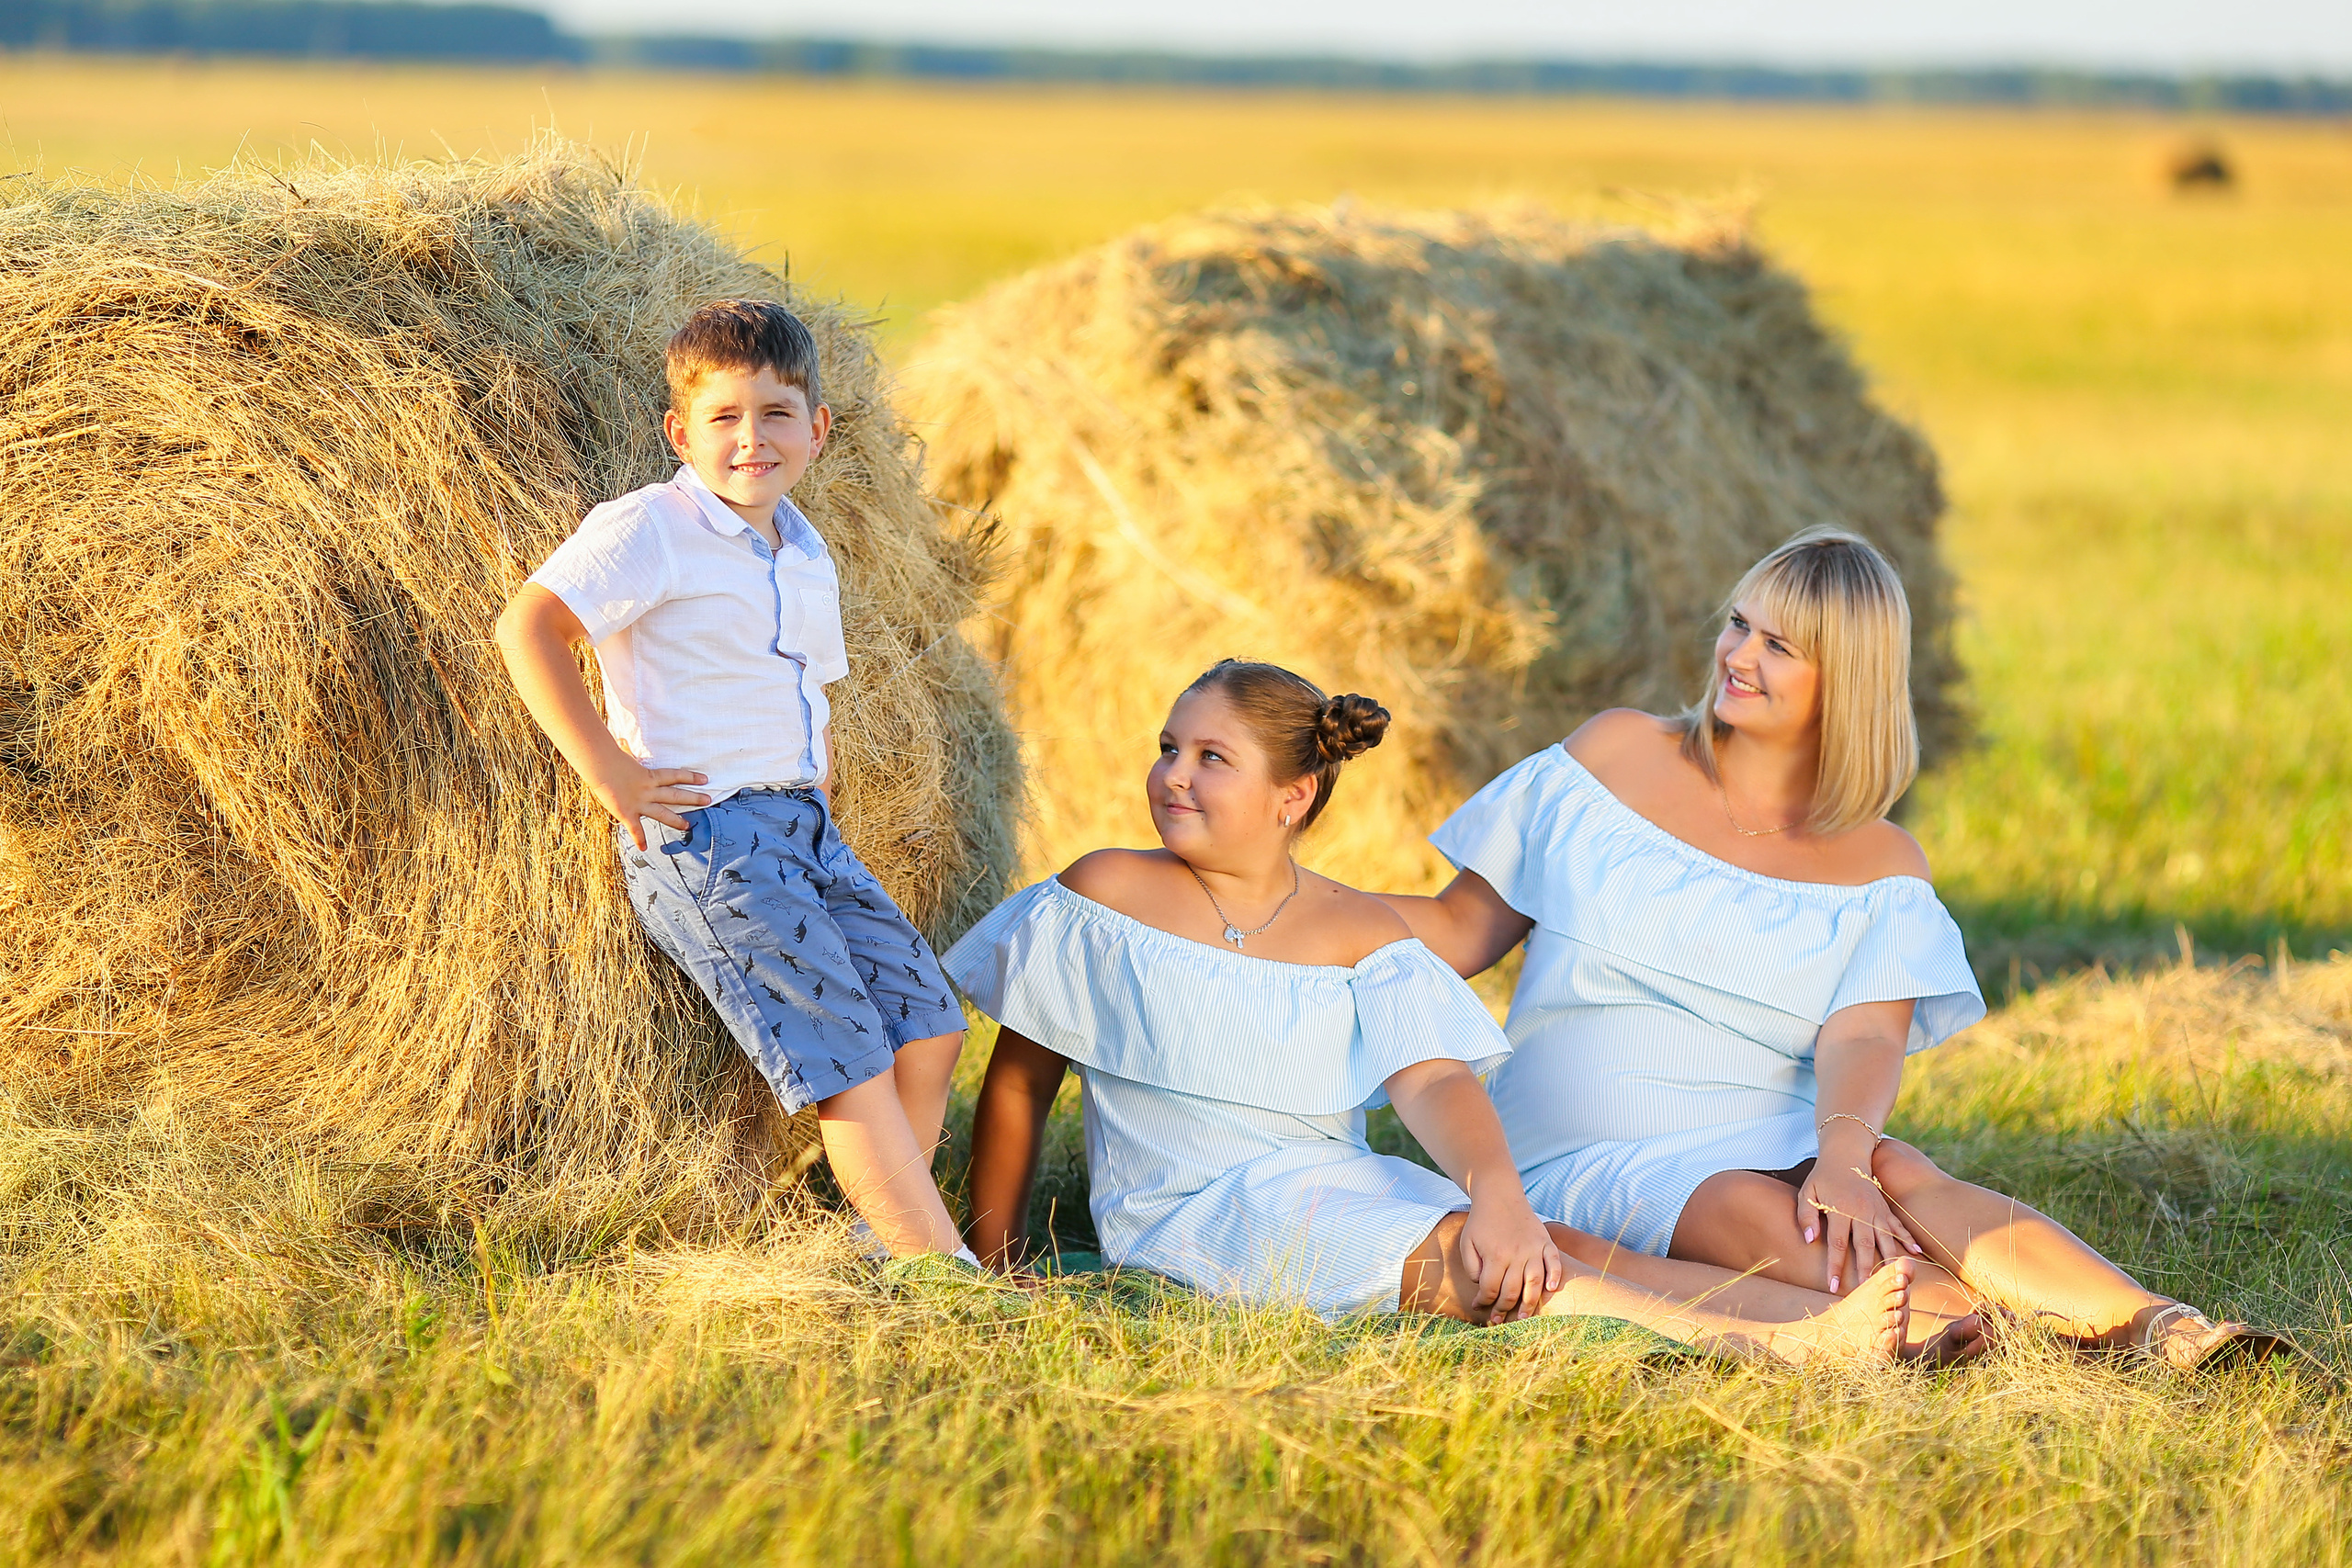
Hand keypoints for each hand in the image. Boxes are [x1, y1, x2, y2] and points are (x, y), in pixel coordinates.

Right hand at [588, 758, 709, 849]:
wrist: (600, 766)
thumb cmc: (610, 757)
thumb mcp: (625, 753)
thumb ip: (628, 750)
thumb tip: (621, 740)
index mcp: (649, 775)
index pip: (675, 775)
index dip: (690, 777)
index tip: (704, 779)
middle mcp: (648, 790)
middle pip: (675, 795)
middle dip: (693, 798)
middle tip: (708, 800)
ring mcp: (639, 803)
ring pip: (663, 813)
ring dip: (676, 820)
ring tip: (688, 826)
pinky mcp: (627, 813)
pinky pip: (636, 829)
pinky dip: (640, 839)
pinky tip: (644, 848)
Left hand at [1457, 1195, 1565, 1322]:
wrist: (1499, 1195)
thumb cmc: (1480, 1222)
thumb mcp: (1467, 1243)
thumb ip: (1472, 1268)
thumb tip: (1483, 1287)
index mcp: (1495, 1256)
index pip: (1490, 1289)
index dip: (1484, 1302)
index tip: (1479, 1307)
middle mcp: (1516, 1254)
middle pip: (1513, 1290)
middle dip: (1504, 1309)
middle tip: (1499, 1321)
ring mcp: (1533, 1247)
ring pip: (1535, 1281)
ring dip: (1531, 1303)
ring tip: (1525, 1318)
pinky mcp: (1545, 1241)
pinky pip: (1553, 1260)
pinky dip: (1555, 1275)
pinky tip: (1551, 1289)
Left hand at [1798, 1144, 1920, 1293]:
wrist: (1846, 1154)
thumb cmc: (1823, 1177)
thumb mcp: (1807, 1192)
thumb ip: (1806, 1216)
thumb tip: (1809, 1240)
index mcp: (1840, 1209)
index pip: (1837, 1243)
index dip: (1835, 1265)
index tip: (1833, 1285)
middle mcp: (1861, 1211)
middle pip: (1864, 1245)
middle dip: (1865, 1269)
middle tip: (1865, 1291)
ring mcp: (1876, 1209)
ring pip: (1885, 1238)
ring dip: (1889, 1259)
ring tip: (1893, 1278)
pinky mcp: (1885, 1208)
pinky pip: (1898, 1225)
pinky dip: (1907, 1238)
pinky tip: (1916, 1253)